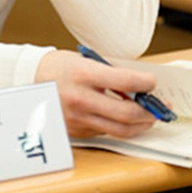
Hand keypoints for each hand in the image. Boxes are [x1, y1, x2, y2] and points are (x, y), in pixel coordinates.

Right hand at [35, 50, 158, 138]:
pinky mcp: (77, 131)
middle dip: (150, 111)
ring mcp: (78, 118)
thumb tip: (141, 86)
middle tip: (159, 107)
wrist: (31, 79)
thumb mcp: (86, 60)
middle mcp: (80, 98)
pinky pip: (106, 132)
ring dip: (141, 125)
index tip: (152, 82)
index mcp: (84, 74)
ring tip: (148, 117)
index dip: (146, 83)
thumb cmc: (61, 66)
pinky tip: (125, 118)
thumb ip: (113, 73)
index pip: (126, 82)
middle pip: (127, 113)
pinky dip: (120, 126)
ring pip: (120, 130)